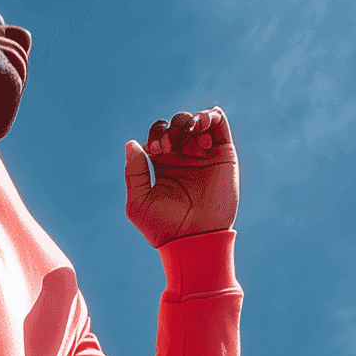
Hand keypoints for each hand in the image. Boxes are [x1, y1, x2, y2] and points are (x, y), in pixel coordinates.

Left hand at [124, 107, 238, 246]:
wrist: (195, 238)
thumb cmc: (164, 227)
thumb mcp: (139, 203)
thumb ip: (134, 173)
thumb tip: (132, 143)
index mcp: (163, 166)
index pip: (157, 136)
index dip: (156, 136)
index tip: (156, 150)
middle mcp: (184, 157)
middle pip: (175, 125)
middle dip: (170, 129)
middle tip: (169, 147)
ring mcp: (203, 154)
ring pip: (195, 120)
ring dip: (188, 121)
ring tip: (187, 135)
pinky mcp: (223, 153)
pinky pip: (218, 122)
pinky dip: (210, 116)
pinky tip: (201, 128)